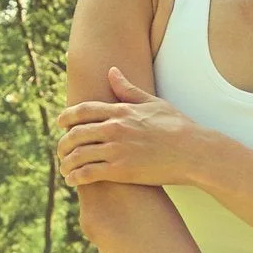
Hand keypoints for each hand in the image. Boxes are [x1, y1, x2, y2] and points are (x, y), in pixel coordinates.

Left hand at [57, 68, 211, 189]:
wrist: (193, 152)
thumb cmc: (177, 126)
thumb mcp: (153, 102)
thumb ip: (129, 89)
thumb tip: (112, 71)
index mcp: (121, 111)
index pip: (84, 110)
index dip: (67, 116)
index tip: (59, 122)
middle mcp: (115, 128)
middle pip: (76, 133)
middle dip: (63, 143)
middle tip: (60, 150)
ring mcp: (116, 150)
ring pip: (79, 155)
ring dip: (67, 162)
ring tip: (65, 169)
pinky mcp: (120, 170)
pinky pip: (88, 173)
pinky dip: (76, 177)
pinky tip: (72, 181)